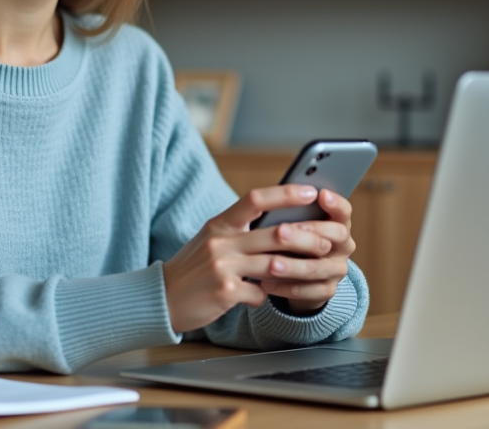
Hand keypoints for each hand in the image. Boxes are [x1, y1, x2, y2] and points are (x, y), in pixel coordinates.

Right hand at [161, 185, 353, 332]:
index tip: (311, 190)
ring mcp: (222, 267)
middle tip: (327, 241)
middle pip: (275, 234)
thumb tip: (280, 222)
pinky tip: (270, 296)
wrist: (161, 297)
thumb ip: (240, 229)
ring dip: (298, 269)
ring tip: (314, 270)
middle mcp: (220, 241)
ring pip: (274, 265)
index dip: (285, 193)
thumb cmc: (193, 267)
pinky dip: (268, 295)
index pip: (255, 199)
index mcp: (220, 223)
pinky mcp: (224, 292)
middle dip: (307, 237)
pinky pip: (259, 294)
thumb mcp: (212, 239)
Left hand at [259, 189, 355, 314]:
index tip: (321, 194)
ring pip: (318, 267)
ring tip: (271, 264)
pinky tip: (266, 283)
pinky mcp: (327, 290)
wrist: (297, 276)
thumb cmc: (292, 239)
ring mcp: (337, 270)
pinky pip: (309, 291)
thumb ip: (291, 213)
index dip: (335, 203)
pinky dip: (286, 288)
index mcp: (338, 224)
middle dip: (309, 231)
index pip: (344, 211)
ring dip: (293, 266)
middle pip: (336, 236)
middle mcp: (343, 246)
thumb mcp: (294, 223)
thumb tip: (271, 199)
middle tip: (282, 231)